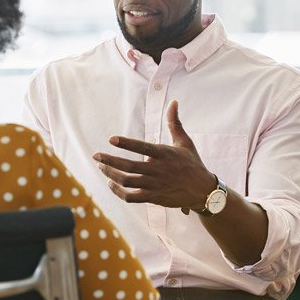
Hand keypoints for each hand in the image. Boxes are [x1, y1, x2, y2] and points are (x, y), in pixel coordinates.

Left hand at [93, 100, 215, 209]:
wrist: (203, 191)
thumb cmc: (192, 163)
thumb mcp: (184, 142)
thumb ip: (174, 122)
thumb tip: (173, 101)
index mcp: (165, 154)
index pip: (143, 148)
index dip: (126, 143)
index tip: (111, 139)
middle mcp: (159, 170)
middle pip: (129, 167)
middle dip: (109, 161)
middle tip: (96, 155)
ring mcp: (155, 186)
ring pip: (127, 182)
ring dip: (111, 175)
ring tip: (101, 167)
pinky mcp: (154, 198)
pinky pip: (131, 197)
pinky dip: (118, 192)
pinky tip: (111, 184)